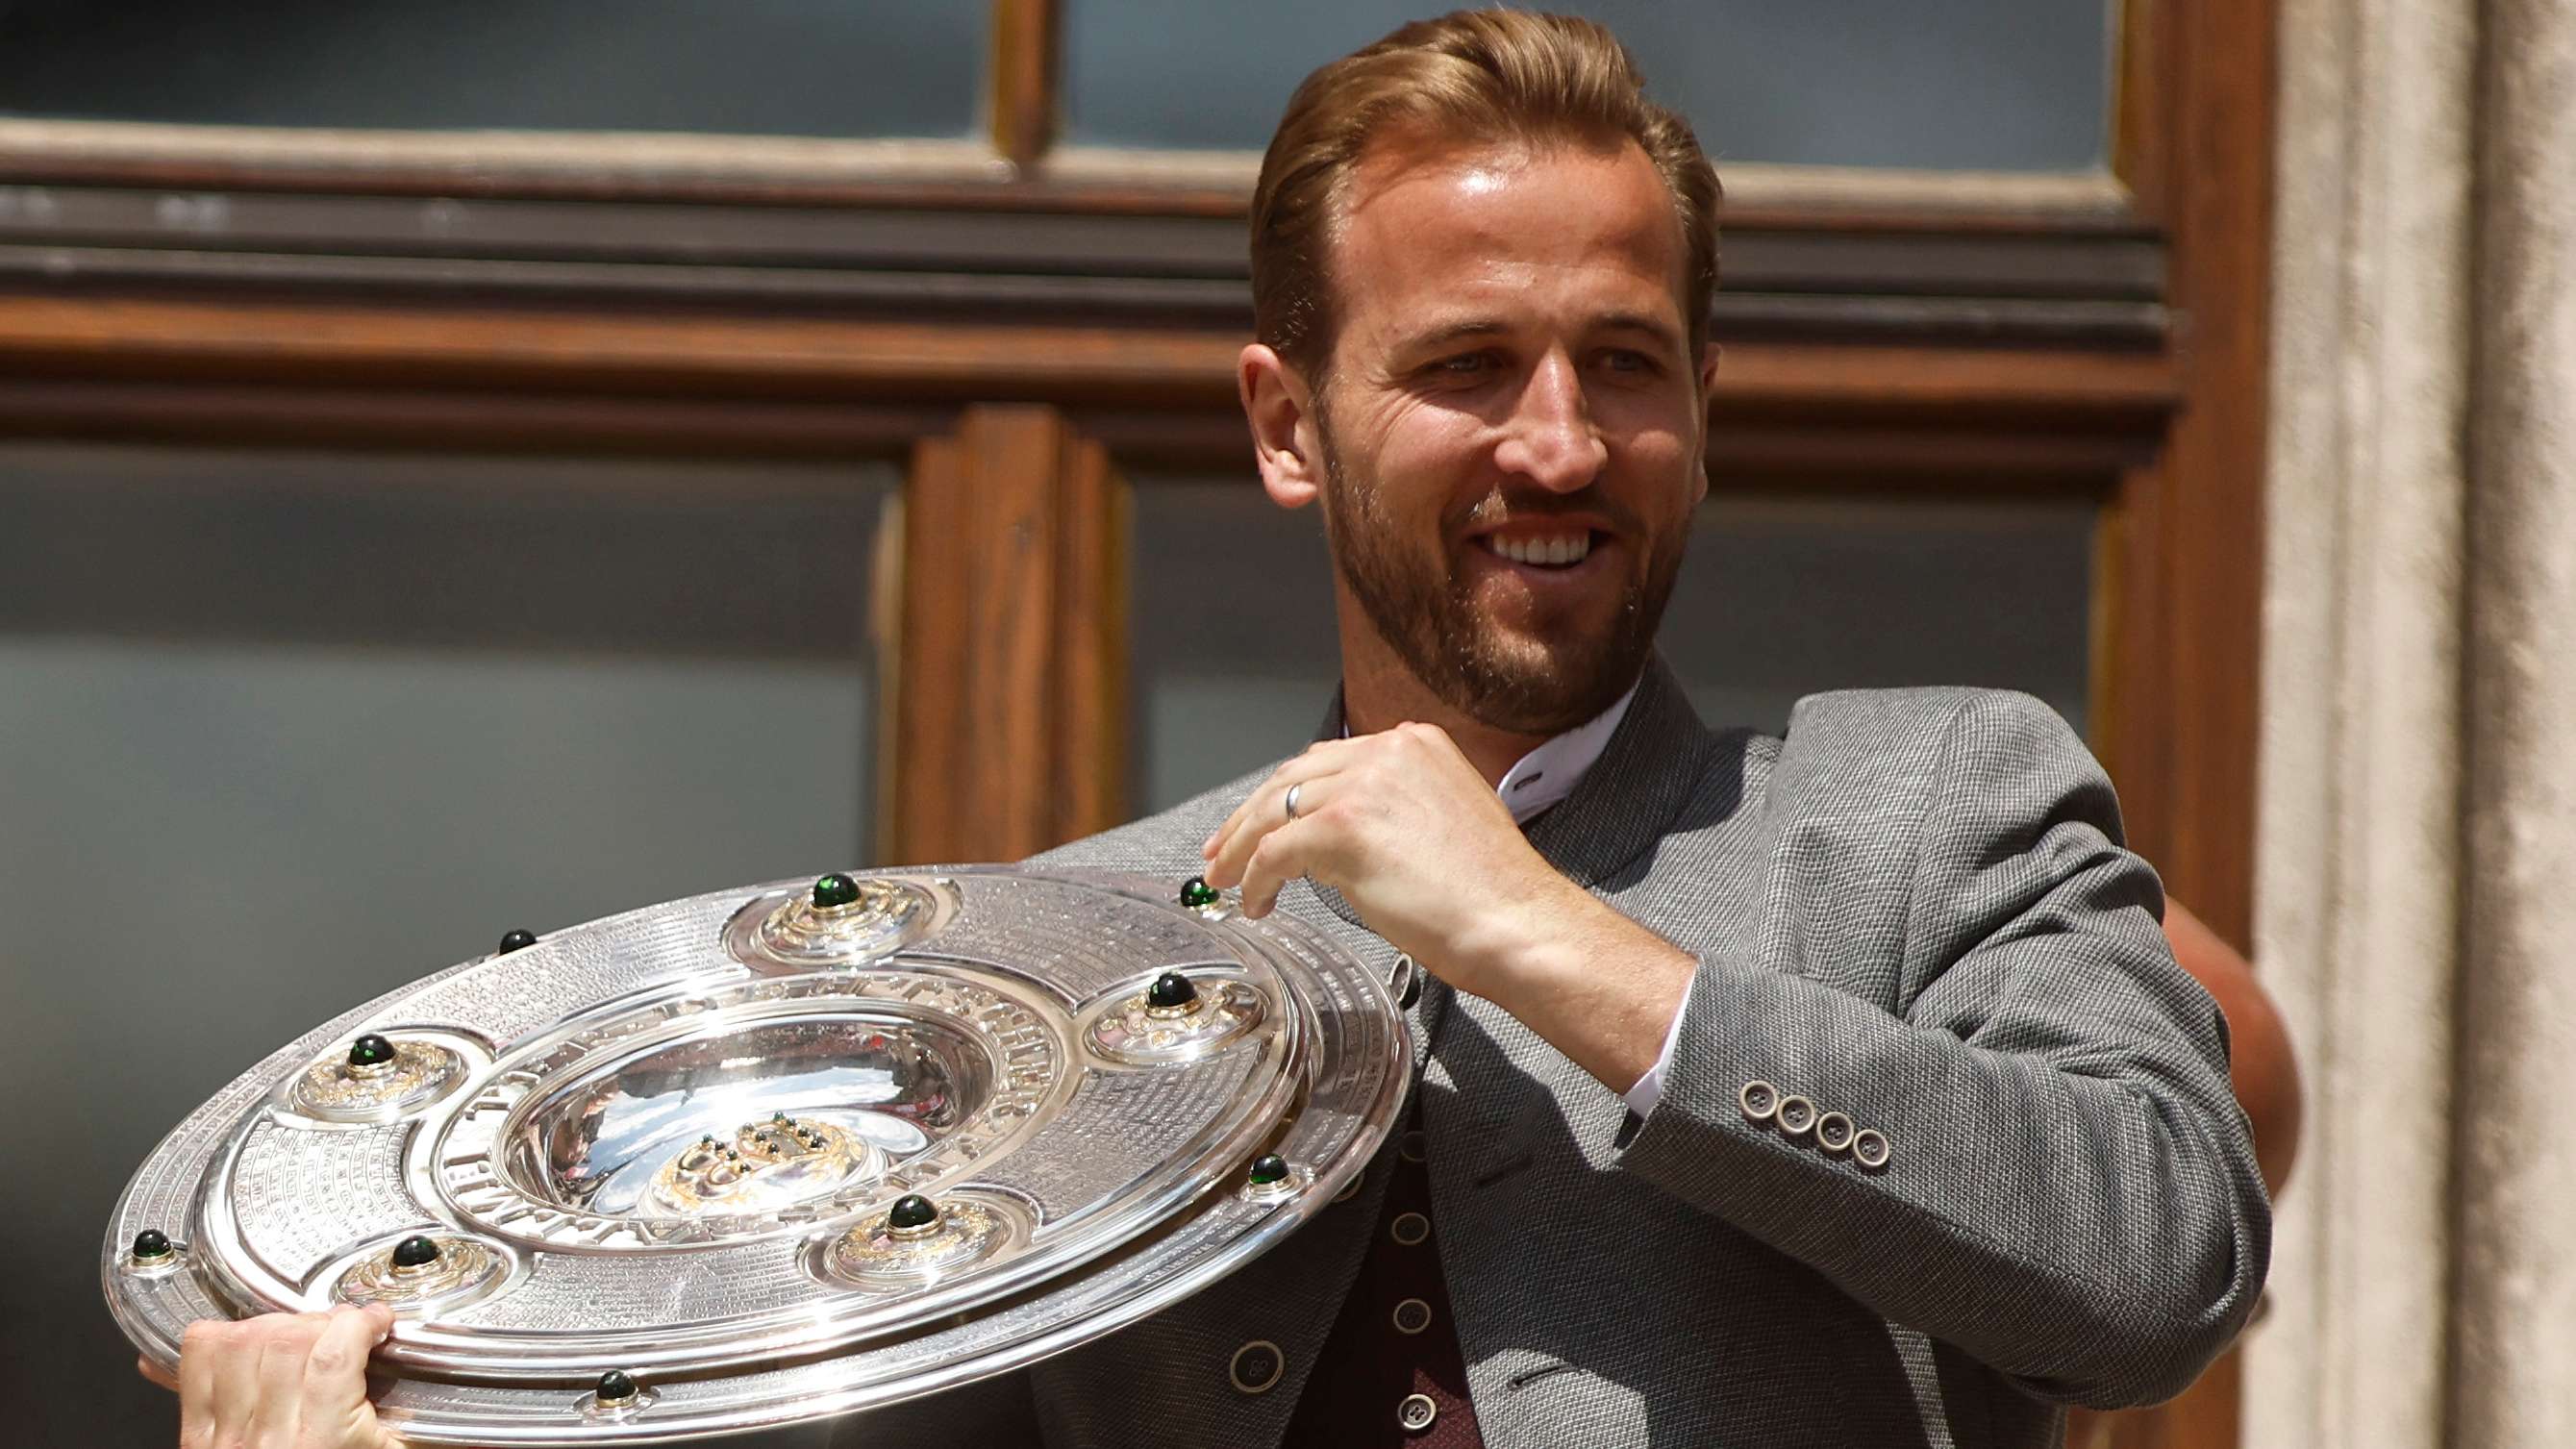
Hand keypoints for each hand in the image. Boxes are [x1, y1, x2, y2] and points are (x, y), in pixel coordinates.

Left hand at [159, 1304, 402, 1448]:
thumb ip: (419, 1433)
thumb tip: (478, 1432)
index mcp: (322, 1443)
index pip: (334, 1357)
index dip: (360, 1323)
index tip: (377, 1323)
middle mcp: (269, 1438)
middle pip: (287, 1341)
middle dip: (322, 1321)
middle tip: (342, 1332)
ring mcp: (226, 1433)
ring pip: (241, 1342)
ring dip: (275, 1324)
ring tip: (300, 1335)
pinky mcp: (197, 1433)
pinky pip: (197, 1360)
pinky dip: (222, 1336)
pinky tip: (251, 1344)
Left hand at [1200, 723, 1693, 1091]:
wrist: (1515, 922)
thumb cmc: (1490, 894)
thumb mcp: (1437, 824)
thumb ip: (1388, 812)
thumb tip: (1329, 839)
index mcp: (1415, 744)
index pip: (1327, 762)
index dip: (1285, 795)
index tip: (1259, 823)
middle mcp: (1387, 750)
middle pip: (1292, 777)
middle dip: (1250, 818)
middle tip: (1223, 853)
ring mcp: (1364, 784)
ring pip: (1274, 811)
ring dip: (1244, 850)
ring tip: (1228, 883)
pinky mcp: (1342, 826)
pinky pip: (1276, 852)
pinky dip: (1256, 879)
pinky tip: (1258, 903)